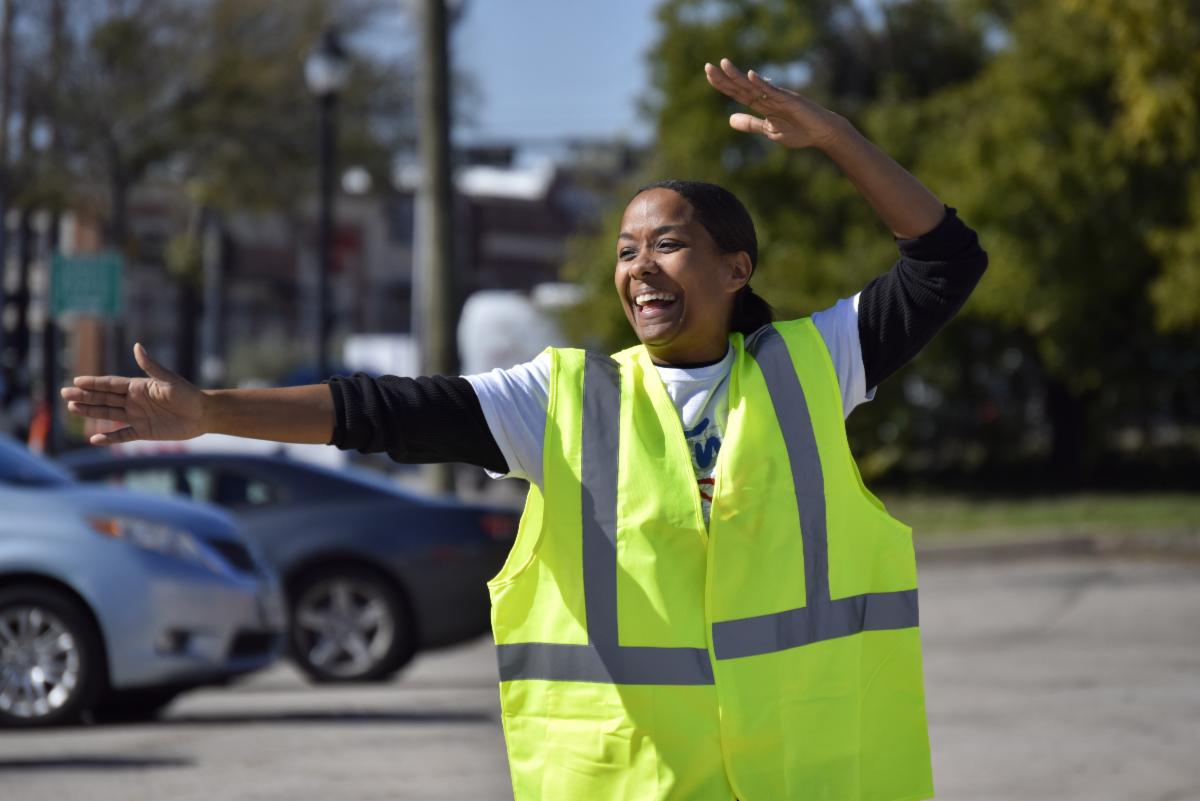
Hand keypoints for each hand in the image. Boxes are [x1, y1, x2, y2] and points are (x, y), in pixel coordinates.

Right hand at [60, 343, 207, 445]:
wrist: (203, 414)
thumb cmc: (188, 394)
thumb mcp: (168, 380)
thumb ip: (151, 366)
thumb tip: (137, 346)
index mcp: (138, 387)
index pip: (111, 384)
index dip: (94, 383)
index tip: (76, 381)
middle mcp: (134, 401)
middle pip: (104, 398)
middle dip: (85, 396)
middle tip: (65, 394)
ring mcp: (137, 417)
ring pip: (109, 414)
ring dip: (91, 412)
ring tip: (72, 409)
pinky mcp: (144, 431)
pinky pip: (123, 435)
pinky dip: (110, 438)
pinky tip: (95, 439)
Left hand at [704, 58, 848, 149]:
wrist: (821, 134)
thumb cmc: (798, 131)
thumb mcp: (769, 130)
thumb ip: (750, 124)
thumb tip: (729, 119)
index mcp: (762, 105)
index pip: (738, 93)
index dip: (723, 84)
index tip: (709, 74)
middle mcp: (768, 97)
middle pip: (742, 86)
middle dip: (725, 78)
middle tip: (707, 67)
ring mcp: (778, 97)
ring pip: (754, 86)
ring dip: (738, 76)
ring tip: (724, 64)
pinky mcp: (790, 100)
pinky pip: (773, 91)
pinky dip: (762, 84)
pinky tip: (751, 76)